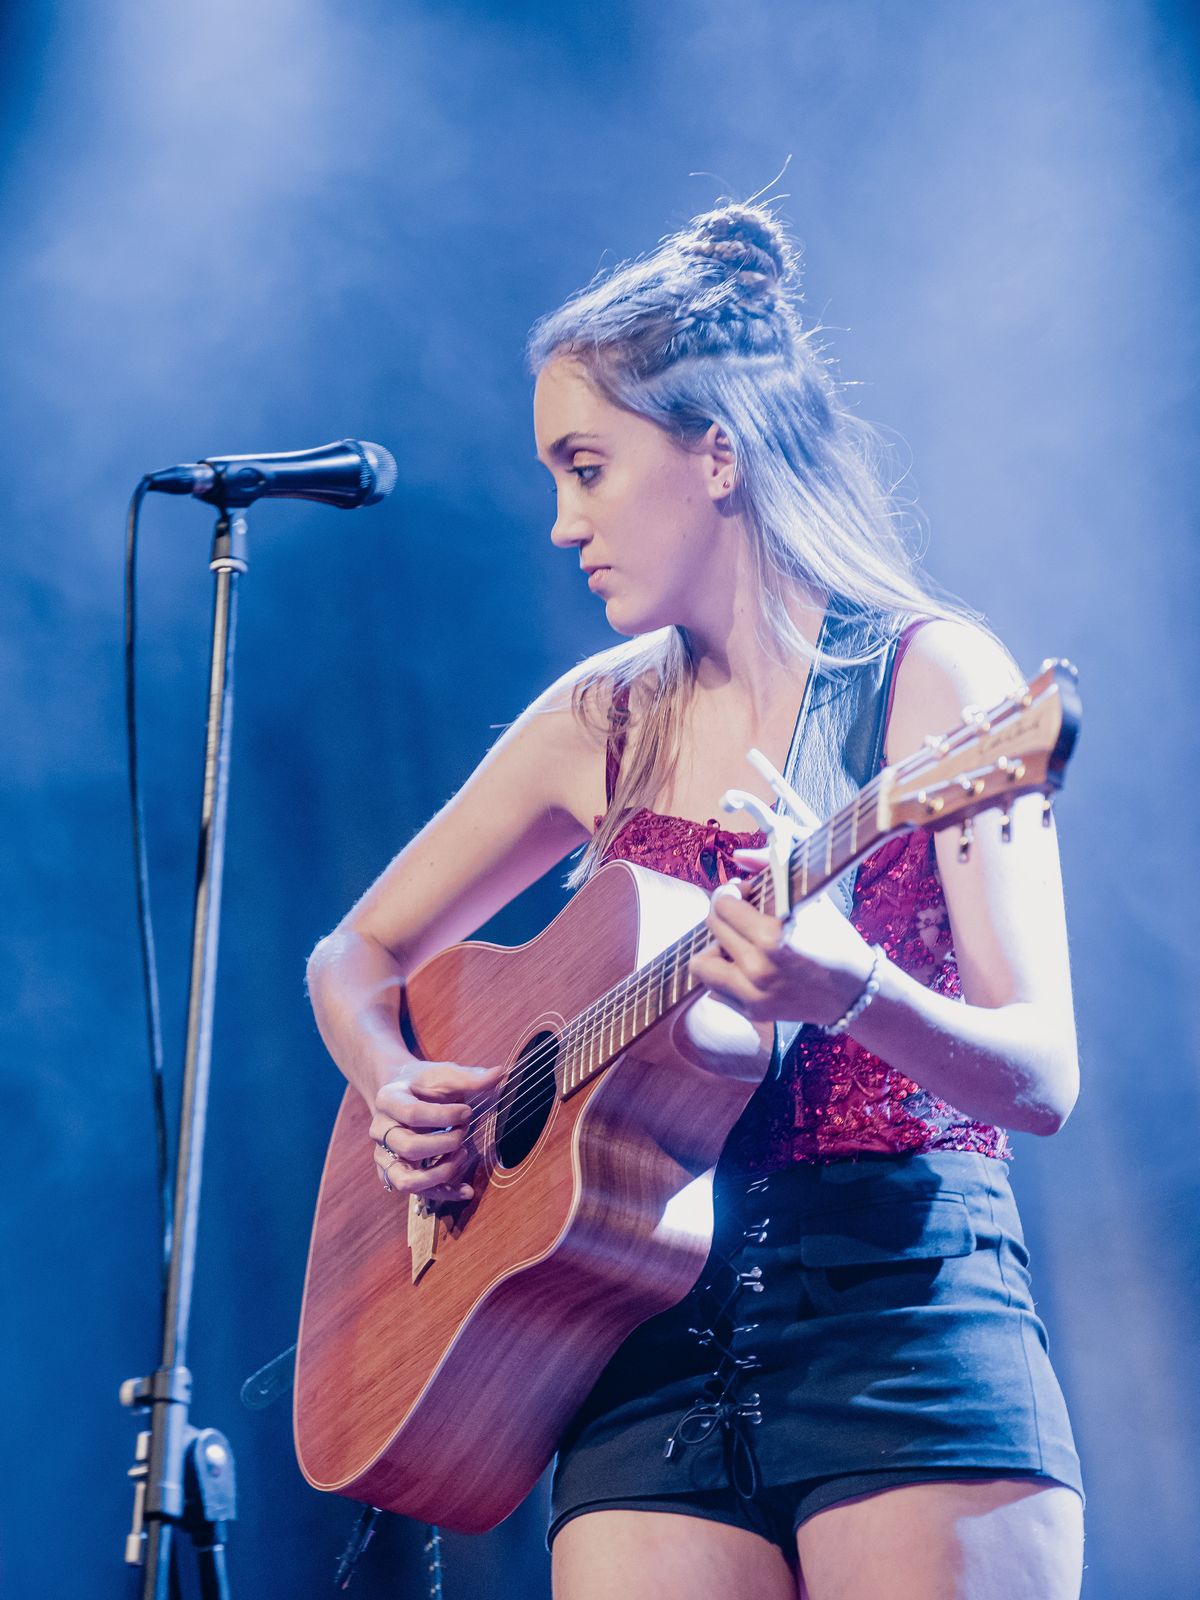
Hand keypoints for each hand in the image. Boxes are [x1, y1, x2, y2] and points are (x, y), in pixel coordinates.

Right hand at [369, 1059, 505, 1204]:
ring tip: (463, 1154)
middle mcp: (380, 1131)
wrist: (402, 1094)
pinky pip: (418, 1193)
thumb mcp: (443, 1074)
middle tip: (464, 1131)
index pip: (412, 1114)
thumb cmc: (424, 1085)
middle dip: (444, 1143)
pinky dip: (443, 1193)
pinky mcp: (395, 1174)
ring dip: (440, 1173)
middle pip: (409, 1147)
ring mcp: (385, 1156)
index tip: (468, 1111)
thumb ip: (469, 1078)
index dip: (444, 1116)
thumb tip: (500, 1073)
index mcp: (388, 1100)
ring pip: (406, 1180)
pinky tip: (467, 1190)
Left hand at [688, 848, 875, 1027]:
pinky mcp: (753, 1012)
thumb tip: (738, 856)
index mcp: (773, 936)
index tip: (745, 892)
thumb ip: (773, 867)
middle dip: (723, 914)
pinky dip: (724, 973)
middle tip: (742, 913)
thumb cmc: (834, 938)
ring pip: (702, 963)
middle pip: (713, 927)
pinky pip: (714, 988)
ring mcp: (754, 995)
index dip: (731, 892)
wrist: (856, 992)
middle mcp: (759, 968)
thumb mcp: (810, 898)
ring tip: (738, 942)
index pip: (724, 904)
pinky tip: (745, 965)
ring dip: (716, 947)